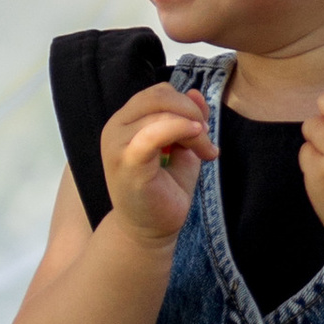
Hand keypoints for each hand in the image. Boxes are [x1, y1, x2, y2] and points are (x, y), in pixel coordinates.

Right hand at [101, 82, 213, 248]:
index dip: (187, 104)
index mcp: (126, 121)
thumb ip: (188, 119)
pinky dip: (179, 129)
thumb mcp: (182, 147)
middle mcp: (115, 127)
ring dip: (192, 126)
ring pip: (160, 112)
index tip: (204, 131)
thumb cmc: (163, 191)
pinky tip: (197, 139)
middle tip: (207, 140)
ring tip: (205, 151)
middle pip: (159, 95)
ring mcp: (117, 144)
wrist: (150, 231)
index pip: (159, 93)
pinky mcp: (126, 162)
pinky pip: (153, 133)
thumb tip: (196, 92)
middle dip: (191, 112)